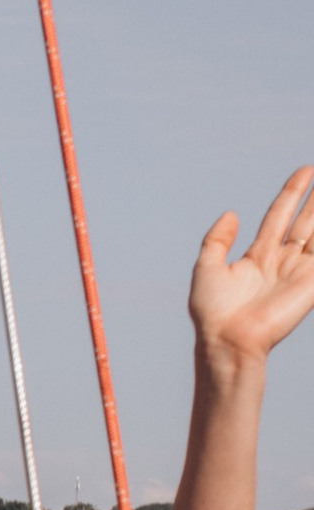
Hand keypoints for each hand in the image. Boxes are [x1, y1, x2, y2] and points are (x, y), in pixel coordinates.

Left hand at [190, 167, 313, 371]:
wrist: (228, 339)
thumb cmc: (213, 311)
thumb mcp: (206, 267)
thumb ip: (217, 239)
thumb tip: (231, 213)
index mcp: (257, 256)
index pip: (280, 215)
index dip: (293, 192)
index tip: (306, 170)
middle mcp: (282, 261)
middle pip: (306, 220)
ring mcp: (299, 271)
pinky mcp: (311, 283)